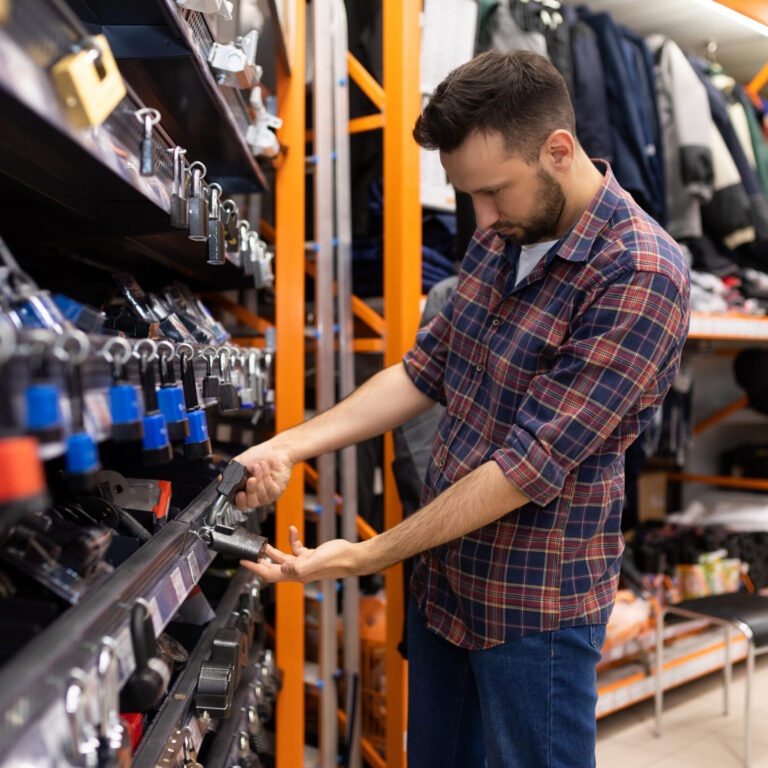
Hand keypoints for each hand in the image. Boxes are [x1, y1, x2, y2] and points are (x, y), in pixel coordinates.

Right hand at [233, 441, 293, 509]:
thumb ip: (229, 474)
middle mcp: (255, 496)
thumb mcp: (238, 464)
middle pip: (250, 503)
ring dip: (259, 479)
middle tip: (251, 479)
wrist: (273, 450)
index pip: (240, 504)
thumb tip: (221, 482)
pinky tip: (265, 468)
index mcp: (244, 492)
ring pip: (261, 496)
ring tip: (258, 466)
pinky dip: (267, 478)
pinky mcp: (277, 491)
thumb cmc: (257, 456)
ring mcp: (266, 495)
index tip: (240, 493)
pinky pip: (271, 490)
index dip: (239, 501)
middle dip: (251, 490)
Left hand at [241, 526, 360, 582]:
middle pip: (273, 567)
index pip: (270, 573)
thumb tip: (280, 568)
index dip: (255, 568)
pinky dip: (293, 538)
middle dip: (259, 561)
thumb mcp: (314, 562)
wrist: (352, 556)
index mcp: (296, 574)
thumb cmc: (336, 560)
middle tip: (248, 554)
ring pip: (283, 557)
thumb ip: (297, 566)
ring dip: (273, 550)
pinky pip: (297, 548)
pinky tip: (292, 530)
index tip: (243, 562)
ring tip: (263, 543)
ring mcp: (304, 563)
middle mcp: (298, 571)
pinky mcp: (311, 555)